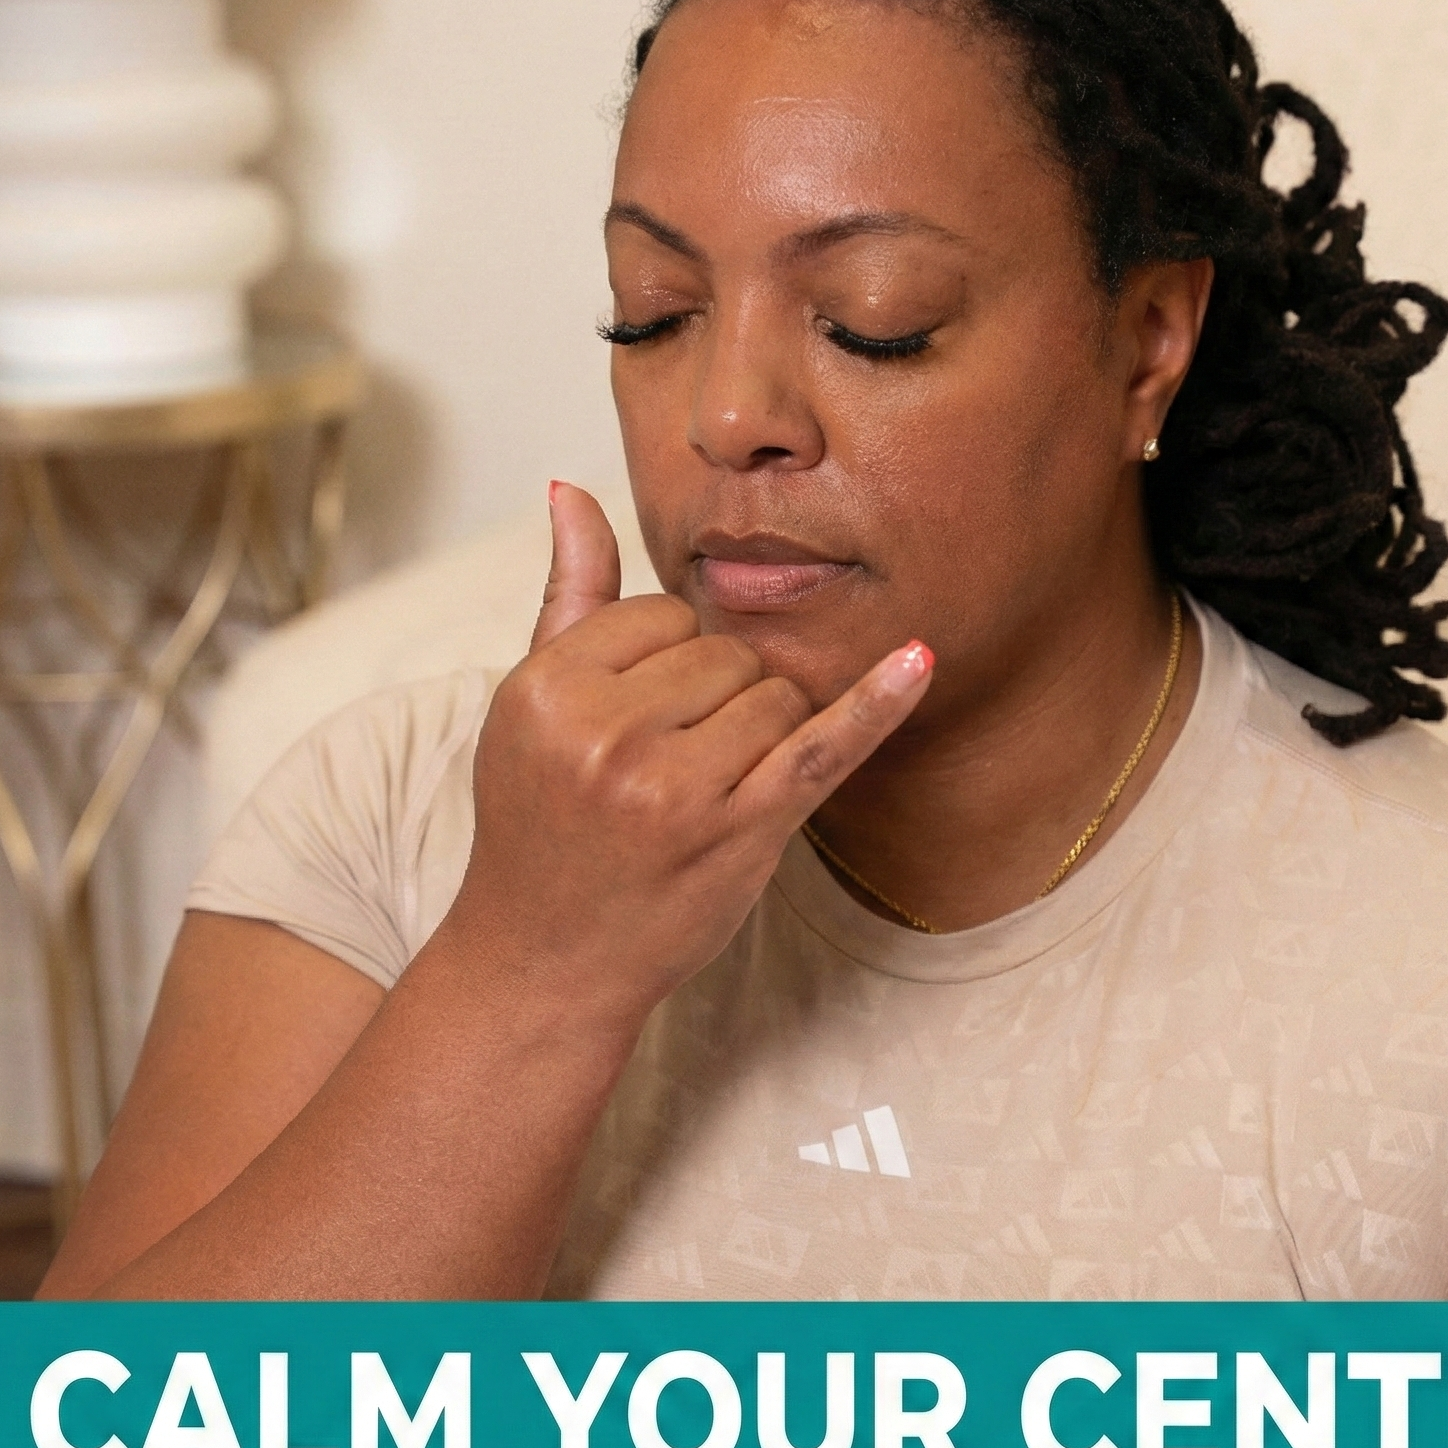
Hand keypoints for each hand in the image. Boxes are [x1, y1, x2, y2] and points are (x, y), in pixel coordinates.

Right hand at [435, 483, 931, 1031]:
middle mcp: (609, 736)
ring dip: (761, 732)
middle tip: (668, 768)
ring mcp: (678, 789)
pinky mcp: (742, 832)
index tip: (640, 714)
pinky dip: (878, 704)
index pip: (661, 614)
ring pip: (775, 695)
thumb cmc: (541, 825)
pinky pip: (825, 746)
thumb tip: (570, 488)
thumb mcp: (529, 705)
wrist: (544, 959)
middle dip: (717, 697)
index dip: (666, 658)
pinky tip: (918, 662)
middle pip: (725, 652)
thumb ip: (568, 594)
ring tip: (699, 791)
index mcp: (548, 690)